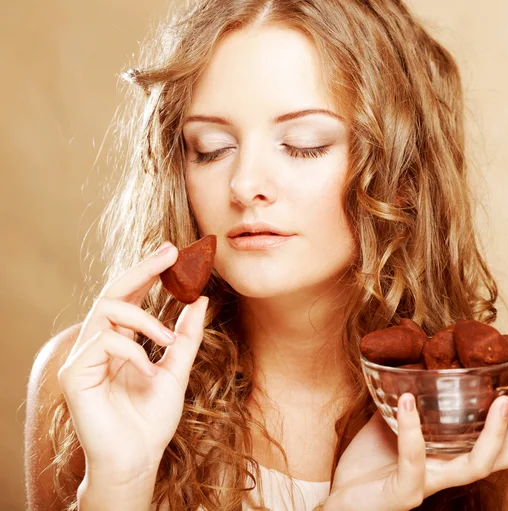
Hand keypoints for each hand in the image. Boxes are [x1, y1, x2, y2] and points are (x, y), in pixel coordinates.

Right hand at [57, 242, 208, 484]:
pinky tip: (148, 370)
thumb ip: (186, 337)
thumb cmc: (153, 418)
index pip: (130, 297)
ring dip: (144, 318)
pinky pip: (103, 342)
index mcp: (121, 341)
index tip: (173, 253)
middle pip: (113, 292)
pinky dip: (133, 350)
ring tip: (168, 340)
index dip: (148, 273)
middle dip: (142, 269)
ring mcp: (84, 357)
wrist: (138, 458)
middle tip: (170, 252)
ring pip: (107, 310)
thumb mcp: (177, 370)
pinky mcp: (74, 374)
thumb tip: (200, 300)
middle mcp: (99, 343)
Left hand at [325, 379, 507, 510]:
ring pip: (474, 466)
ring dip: (492, 433)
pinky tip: (409, 401)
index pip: (495, 447)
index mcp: (446, 460)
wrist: (339, 499)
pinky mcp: (403, 493)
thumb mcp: (388, 425)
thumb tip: (412, 366)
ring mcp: (426, 486)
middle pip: (499, 459)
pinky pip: (413, 461)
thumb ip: (405, 404)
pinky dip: (412, 430)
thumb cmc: (366, 464)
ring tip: (500, 401)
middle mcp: (444, 475)